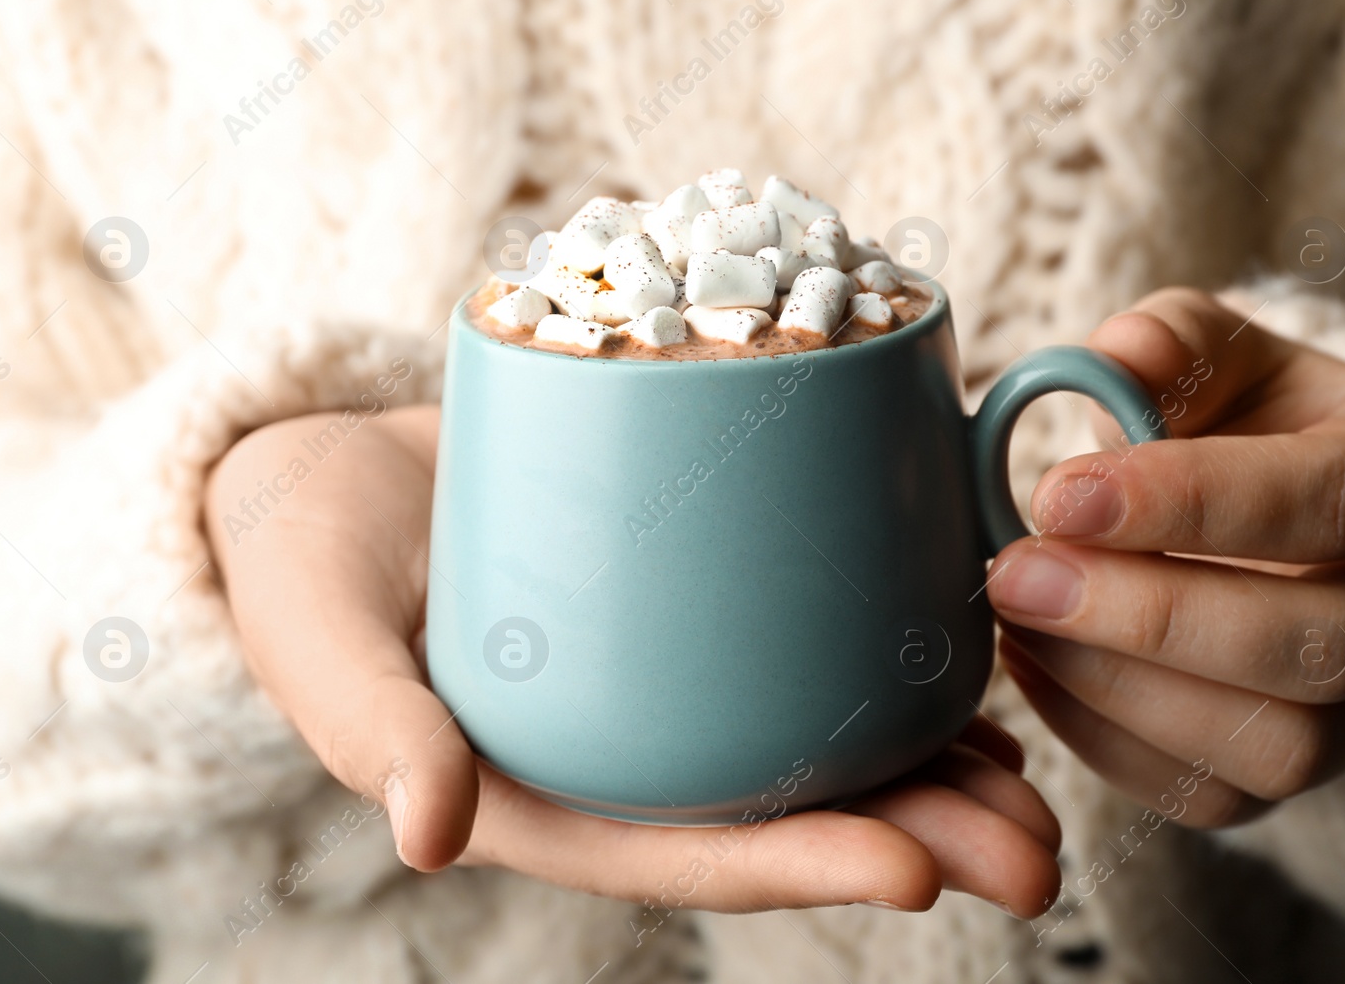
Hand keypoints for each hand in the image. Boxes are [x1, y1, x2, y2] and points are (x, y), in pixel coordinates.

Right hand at [206, 404, 1062, 915]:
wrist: (327, 472)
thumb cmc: (305, 565)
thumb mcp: (321, 638)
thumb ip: (368, 726)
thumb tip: (427, 831)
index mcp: (549, 793)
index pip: (686, 849)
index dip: (797, 866)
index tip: (911, 871)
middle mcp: (627, 746)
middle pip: (781, 804)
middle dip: (913, 834)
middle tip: (1034, 852)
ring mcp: (666, 670)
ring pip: (813, 729)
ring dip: (930, 758)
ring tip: (1038, 776)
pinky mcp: (688, 590)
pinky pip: (798, 632)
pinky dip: (882, 648)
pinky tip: (966, 652)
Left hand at [986, 288, 1344, 826]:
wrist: (1278, 504)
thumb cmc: (1246, 414)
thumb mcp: (1215, 352)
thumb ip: (1169, 344)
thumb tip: (1114, 360)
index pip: (1328, 498)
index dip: (1187, 503)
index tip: (1054, 492)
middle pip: (1321, 644)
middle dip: (1148, 617)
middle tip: (1014, 573)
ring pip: (1283, 746)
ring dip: (1123, 690)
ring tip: (1015, 620)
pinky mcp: (1311, 770)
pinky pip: (1219, 797)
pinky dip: (1107, 740)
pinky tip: (1034, 665)